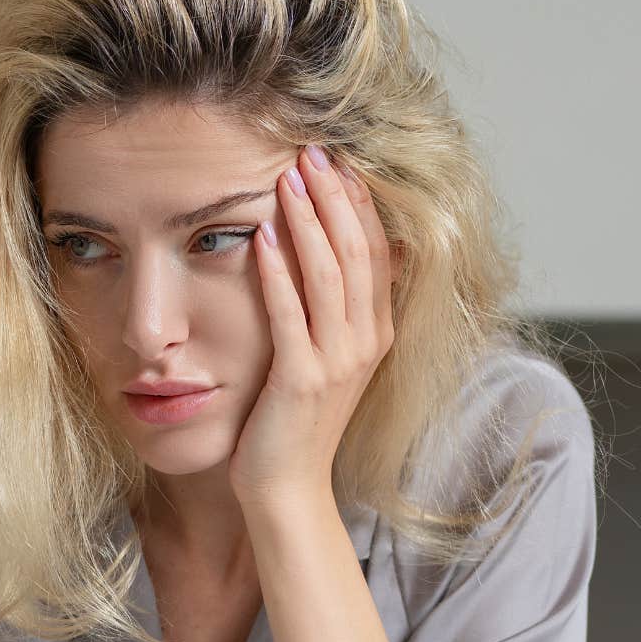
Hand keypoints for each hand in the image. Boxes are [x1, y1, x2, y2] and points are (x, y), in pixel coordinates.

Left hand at [228, 144, 400, 505]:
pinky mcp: (302, 380)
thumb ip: (331, 315)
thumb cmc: (295, 425)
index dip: (360, 204)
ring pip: (330, 274)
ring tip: (289, 177)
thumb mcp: (325, 362)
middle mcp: (365, 344)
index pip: (377, 253)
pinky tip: (263, 236)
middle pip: (359, 252)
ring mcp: (337, 362)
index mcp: (375, 335)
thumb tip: (324, 260)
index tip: (338, 162)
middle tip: (313, 151)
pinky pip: (292, 314)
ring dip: (309, 221)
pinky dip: (278, 272)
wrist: (287, 490)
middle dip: (336, 197)